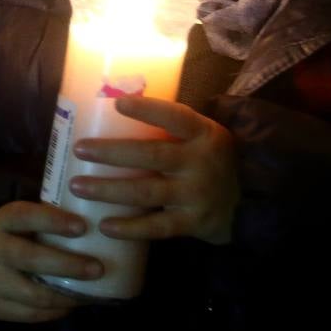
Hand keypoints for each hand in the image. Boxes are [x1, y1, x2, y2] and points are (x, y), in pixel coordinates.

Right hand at [0, 201, 100, 322]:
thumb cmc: (30, 235)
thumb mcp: (37, 220)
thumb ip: (60, 218)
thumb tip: (104, 222)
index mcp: (3, 220)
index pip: (25, 216)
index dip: (53, 221)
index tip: (83, 227)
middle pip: (31, 258)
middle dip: (68, 265)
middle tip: (98, 268)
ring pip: (34, 293)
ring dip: (67, 294)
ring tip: (92, 292)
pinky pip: (33, 314)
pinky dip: (58, 311)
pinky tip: (74, 302)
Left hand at [70, 97, 238, 244]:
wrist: (252, 202)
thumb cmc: (213, 161)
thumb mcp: (204, 136)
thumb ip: (172, 127)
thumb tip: (116, 107)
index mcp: (204, 134)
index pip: (175, 116)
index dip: (147, 110)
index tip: (117, 103)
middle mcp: (200, 162)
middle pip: (151, 155)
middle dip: (111, 152)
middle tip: (79, 149)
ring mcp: (197, 195)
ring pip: (146, 192)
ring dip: (108, 190)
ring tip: (77, 186)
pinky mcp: (194, 223)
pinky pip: (157, 227)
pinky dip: (130, 228)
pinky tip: (105, 226)